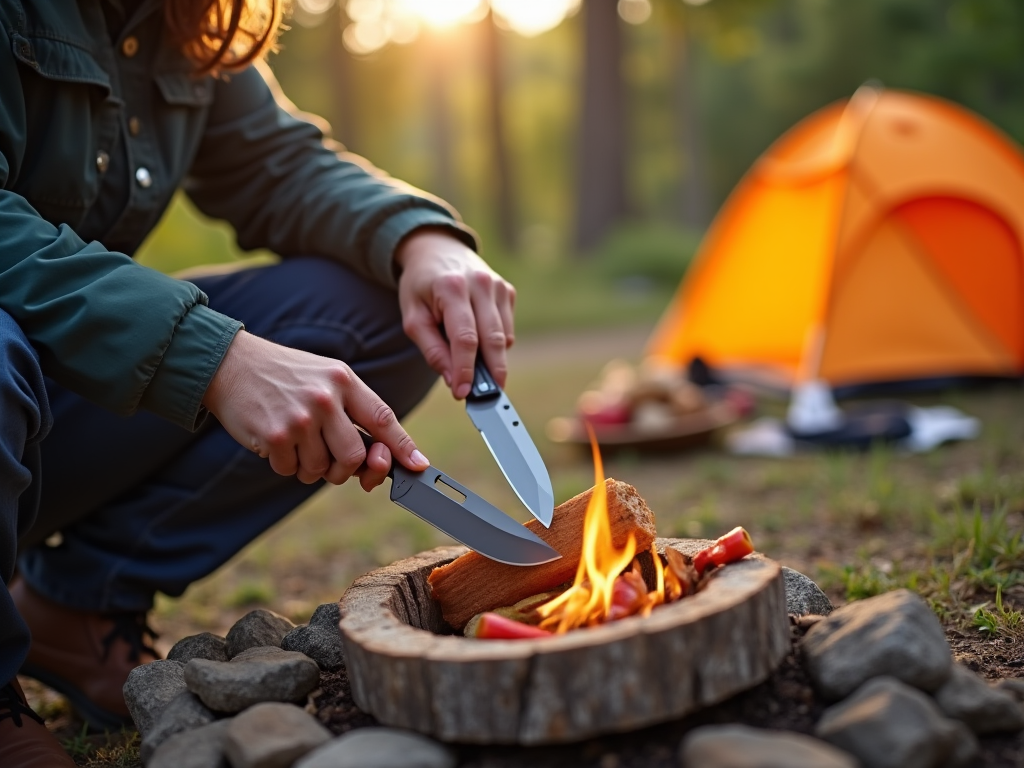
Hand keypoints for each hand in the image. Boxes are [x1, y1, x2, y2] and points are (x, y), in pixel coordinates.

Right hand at [202, 330, 429, 489]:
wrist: (230, 364)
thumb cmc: (285, 376)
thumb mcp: (325, 377)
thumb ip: (352, 411)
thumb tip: (380, 457)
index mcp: (343, 380)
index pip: (382, 418)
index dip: (402, 447)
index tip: (417, 466)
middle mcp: (325, 398)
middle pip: (354, 457)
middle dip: (344, 468)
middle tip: (330, 460)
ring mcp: (300, 418)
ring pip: (322, 470)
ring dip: (311, 467)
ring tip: (296, 440)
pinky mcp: (275, 436)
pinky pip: (292, 471)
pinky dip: (286, 465)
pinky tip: (276, 440)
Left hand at [396, 228, 515, 398]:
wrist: (436, 248)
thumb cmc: (420, 286)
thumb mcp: (413, 317)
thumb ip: (432, 350)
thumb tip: (453, 380)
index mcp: (451, 288)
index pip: (465, 339)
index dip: (466, 370)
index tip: (463, 394)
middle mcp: (480, 284)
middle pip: (492, 340)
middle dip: (491, 374)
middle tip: (486, 398)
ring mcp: (498, 286)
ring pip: (504, 337)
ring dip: (494, 362)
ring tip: (478, 374)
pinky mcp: (507, 291)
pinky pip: (507, 329)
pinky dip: (496, 345)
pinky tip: (480, 344)